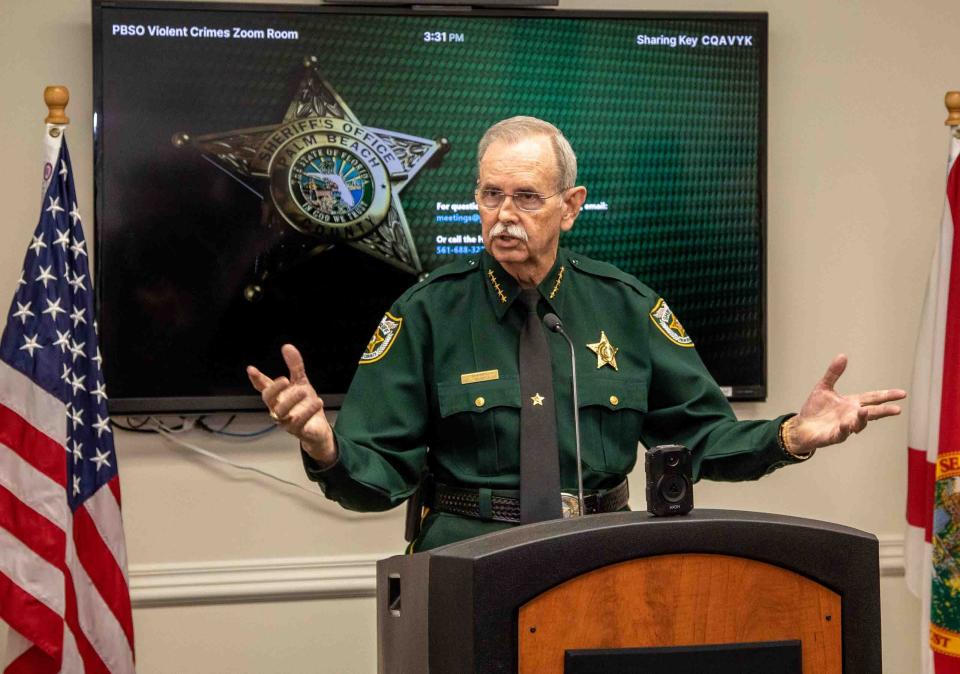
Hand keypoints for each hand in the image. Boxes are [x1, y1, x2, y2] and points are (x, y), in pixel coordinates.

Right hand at [246, 344, 335, 466]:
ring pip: (282, 413)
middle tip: (285, 379)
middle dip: (275, 390)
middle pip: (269, 401)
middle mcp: (278, 409)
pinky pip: (299, 423)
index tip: (251, 369)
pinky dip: (308, 412)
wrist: (318, 428)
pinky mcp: (298, 431)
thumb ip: (295, 366)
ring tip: (304, 391)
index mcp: (278, 397)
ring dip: (292, 401)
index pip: (264, 387)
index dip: (257, 379)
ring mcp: (287, 421)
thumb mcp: (301, 382)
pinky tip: (317, 402)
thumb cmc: (305, 405)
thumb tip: (287, 346)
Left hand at [787, 354, 906, 454]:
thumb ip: (834, 373)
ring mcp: (844, 426)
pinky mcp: (834, 436)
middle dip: (884, 411)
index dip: (887, 395)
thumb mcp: (824, 387)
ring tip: (865, 412)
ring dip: (862, 419)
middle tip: (897, 409)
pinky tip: (846, 424)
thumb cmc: (815, 409)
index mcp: (852, 403)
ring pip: (858, 424)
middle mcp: (851, 415)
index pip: (873, 398)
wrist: (801, 426)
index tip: (902, 393)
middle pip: (872, 412)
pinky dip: (844, 429)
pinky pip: (841, 433)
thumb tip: (842, 356)